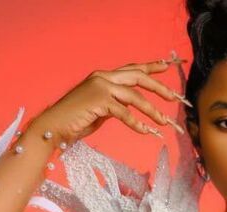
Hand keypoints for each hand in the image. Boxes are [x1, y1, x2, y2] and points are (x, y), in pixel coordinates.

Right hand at [35, 54, 191, 144]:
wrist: (53, 127)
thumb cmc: (75, 122)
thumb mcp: (99, 111)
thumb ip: (114, 105)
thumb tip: (129, 108)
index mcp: (103, 77)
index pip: (132, 69)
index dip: (150, 66)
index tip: (167, 65)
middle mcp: (103, 77)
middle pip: (137, 76)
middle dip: (157, 86)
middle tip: (173, 97)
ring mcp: (100, 87)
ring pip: (134, 96)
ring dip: (151, 110)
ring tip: (163, 122)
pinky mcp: (98, 101)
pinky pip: (123, 112)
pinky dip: (136, 123)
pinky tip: (145, 131)